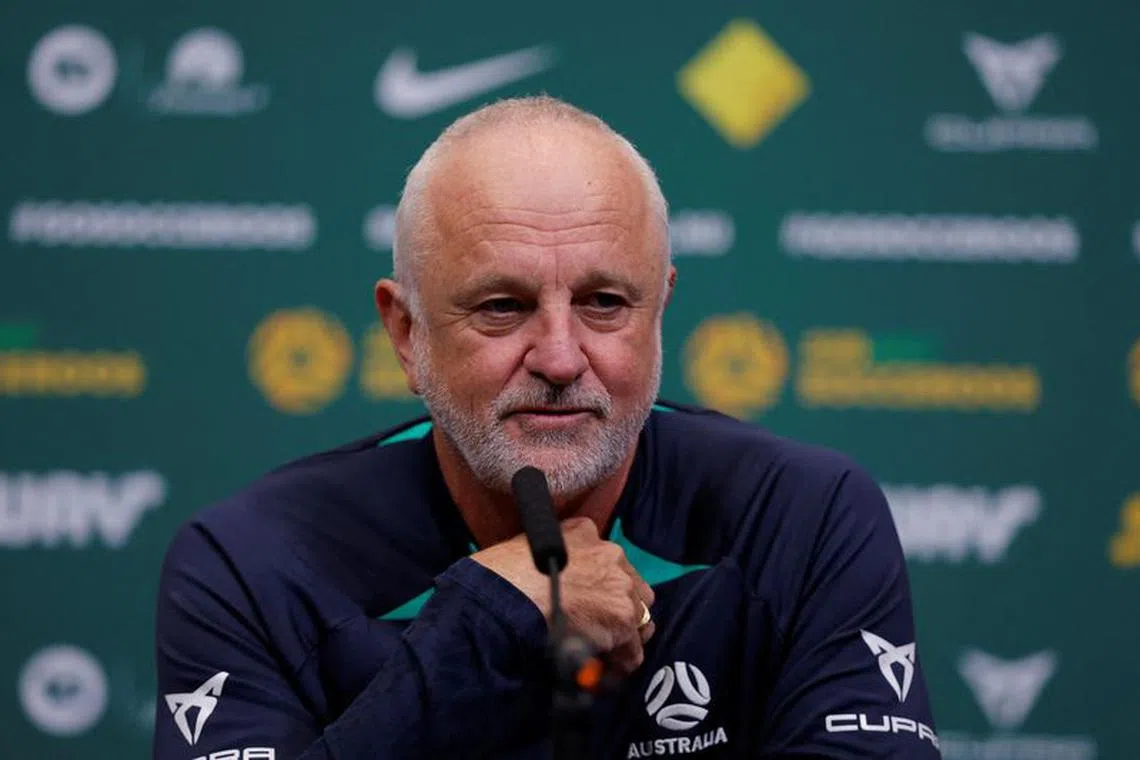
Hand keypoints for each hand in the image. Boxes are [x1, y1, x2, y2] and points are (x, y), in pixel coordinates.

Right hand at [472, 516, 655, 675]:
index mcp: (584, 532)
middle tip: (596, 630)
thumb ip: (552, 559)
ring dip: (621, 635)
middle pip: (631, 587)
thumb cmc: (503, 577)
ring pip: (637, 618)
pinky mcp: (622, 618)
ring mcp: (620, 585)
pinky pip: (632, 650)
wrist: (506, 598)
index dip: (598, 586)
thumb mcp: (528, 550)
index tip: (586, 604)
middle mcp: (609, 554)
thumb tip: (552, 582)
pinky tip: (600, 672)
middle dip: (617, 608)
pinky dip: (618, 663)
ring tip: (600, 654)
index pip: (606, 561)